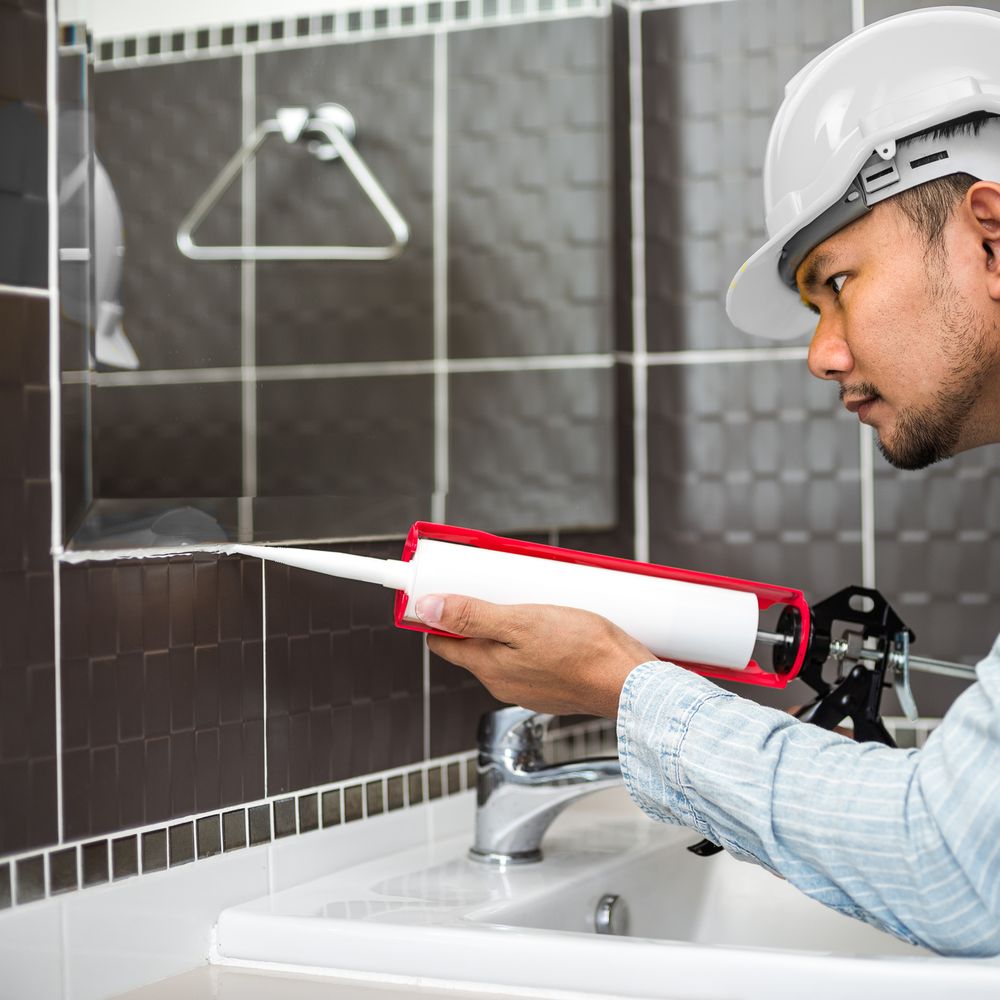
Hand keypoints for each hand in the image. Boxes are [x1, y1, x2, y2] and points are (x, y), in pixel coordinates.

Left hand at [416, 594, 655, 718]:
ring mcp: (528, 688)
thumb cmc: (582, 651)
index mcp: (488, 668)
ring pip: (504, 652)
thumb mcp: (521, 622)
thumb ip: (472, 617)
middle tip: (495, 589)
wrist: (630, 682)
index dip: (439, 616)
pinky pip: (531, 660)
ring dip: (508, 628)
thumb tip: (428, 609)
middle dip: (477, 618)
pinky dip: (533, 641)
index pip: (443, 643)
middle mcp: (502, 684)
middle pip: (474, 645)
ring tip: (528, 601)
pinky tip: (552, 625)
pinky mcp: (553, 688)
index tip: (445, 592)